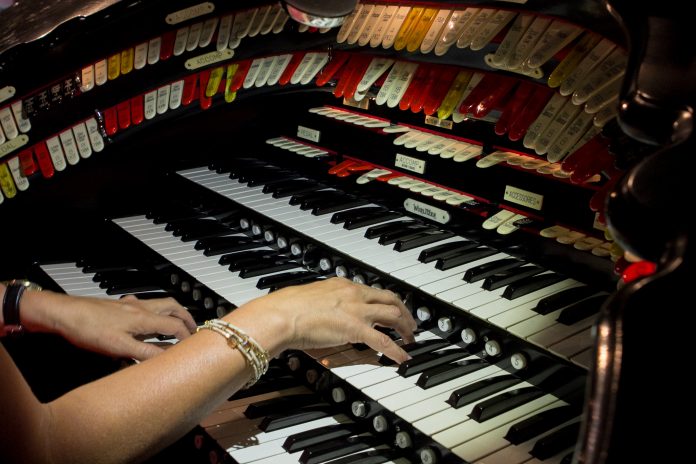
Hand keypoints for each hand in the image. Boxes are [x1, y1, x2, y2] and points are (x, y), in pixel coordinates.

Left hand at [37, 292, 196, 360]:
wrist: (64, 314)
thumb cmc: (88, 328)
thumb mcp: (118, 347)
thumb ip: (145, 353)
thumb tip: (167, 359)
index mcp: (143, 318)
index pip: (175, 326)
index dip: (187, 336)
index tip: (194, 346)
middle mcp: (140, 308)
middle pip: (173, 307)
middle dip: (186, 318)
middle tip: (193, 330)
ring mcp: (130, 305)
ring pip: (159, 304)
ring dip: (172, 313)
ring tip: (176, 324)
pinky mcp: (119, 306)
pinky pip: (144, 305)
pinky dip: (153, 311)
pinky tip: (145, 320)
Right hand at [234, 277, 416, 362]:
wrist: (283, 314)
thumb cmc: (288, 308)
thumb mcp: (311, 298)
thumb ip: (324, 302)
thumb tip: (325, 312)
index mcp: (343, 285)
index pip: (373, 291)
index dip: (387, 301)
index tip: (391, 308)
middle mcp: (354, 294)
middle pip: (390, 299)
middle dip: (404, 312)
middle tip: (410, 324)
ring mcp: (357, 311)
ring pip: (393, 315)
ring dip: (405, 328)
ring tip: (410, 339)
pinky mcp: (355, 329)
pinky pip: (384, 341)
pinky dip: (397, 350)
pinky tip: (403, 357)